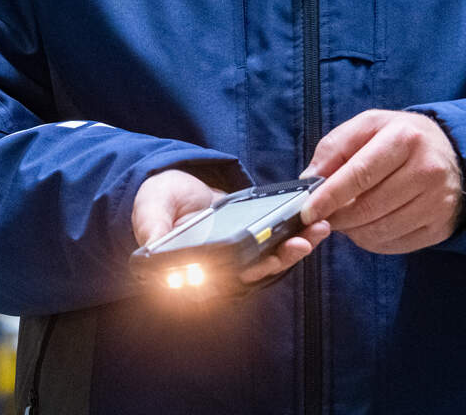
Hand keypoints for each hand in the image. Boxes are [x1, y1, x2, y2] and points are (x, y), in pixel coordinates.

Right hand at [134, 169, 330, 285]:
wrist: (174, 184)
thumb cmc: (157, 200)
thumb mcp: (149, 210)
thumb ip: (152, 227)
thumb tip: (153, 246)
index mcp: (196, 268)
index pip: (224, 280)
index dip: (247, 272)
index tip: (267, 263)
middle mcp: (220, 268)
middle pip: (255, 272)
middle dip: (279, 259)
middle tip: (299, 244)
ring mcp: (239, 255)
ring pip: (270, 260)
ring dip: (295, 248)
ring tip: (316, 231)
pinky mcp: (252, 239)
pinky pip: (276, 241)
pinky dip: (295, 233)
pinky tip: (313, 223)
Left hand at [299, 110, 463, 255]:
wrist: (453, 154)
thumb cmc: (401, 138)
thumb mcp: (369, 126)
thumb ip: (335, 147)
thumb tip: (309, 180)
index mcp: (404, 138)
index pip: (360, 174)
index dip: (329, 196)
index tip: (307, 211)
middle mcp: (426, 170)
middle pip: (369, 207)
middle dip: (337, 217)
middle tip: (322, 217)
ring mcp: (438, 201)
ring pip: (380, 230)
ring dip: (353, 231)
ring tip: (345, 219)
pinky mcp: (441, 226)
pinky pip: (395, 244)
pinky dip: (373, 240)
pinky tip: (368, 226)